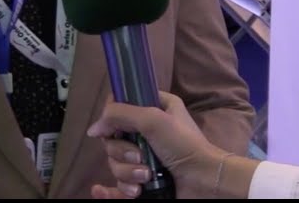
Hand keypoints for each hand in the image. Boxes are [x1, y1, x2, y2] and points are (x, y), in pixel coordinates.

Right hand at [87, 92, 256, 198]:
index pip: (120, 106)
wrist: (204, 181)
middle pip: (114, 139)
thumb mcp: (153, 119)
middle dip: (122, 152)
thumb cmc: (184, 144)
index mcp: (154, 107)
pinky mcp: (144, 180)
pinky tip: (101, 192)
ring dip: (127, 172)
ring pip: (116, 163)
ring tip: (146, 178)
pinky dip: (112, 190)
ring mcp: (145, 157)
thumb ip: (119, 115)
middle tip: (140, 157)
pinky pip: (118, 184)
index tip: (113, 128)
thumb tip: (93, 129)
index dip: (112, 118)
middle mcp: (148, 130)